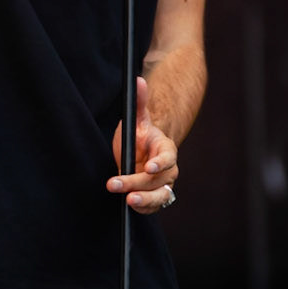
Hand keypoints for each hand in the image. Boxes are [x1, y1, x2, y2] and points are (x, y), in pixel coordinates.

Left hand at [108, 75, 178, 213]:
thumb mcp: (137, 120)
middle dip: (139, 183)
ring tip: (128, 200)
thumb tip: (137, 80)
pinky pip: (152, 207)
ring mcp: (163, 186)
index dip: (160, 162)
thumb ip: (139, 102)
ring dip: (145, 201)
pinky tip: (128, 206)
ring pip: (160, 197)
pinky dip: (142, 208)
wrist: (142, 154)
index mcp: (166, 149)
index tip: (148, 166)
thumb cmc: (140, 136)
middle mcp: (168, 170)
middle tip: (119, 185)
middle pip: (159, 180)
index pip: (168, 156)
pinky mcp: (154, 198)